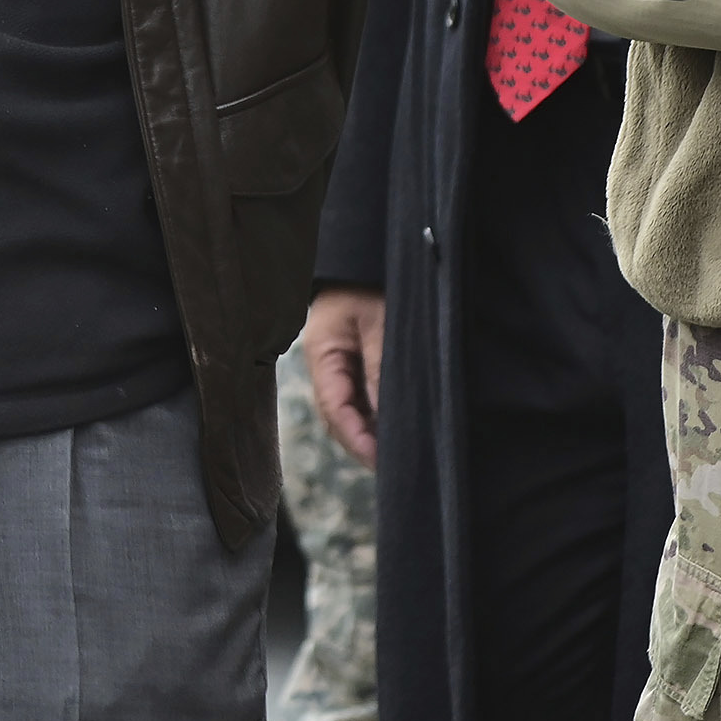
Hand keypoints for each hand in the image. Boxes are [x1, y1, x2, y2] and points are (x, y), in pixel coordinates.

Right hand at [302, 288, 388, 465]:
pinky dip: (375, 416)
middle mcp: (327, 365)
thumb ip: (380, 368)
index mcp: (323, 354)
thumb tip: (386, 416)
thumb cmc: (371, 282)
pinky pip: (361, 398)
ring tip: (396, 455)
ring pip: (350, 410)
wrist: (367, 253)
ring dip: (370, 432)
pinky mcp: (355, 363)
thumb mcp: (378, 323)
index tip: (379, 460)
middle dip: (363, 443)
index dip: (356, 437)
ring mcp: (339, 365)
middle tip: (394, 467)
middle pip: (339, 416)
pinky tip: (393, 428)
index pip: (334, 408)